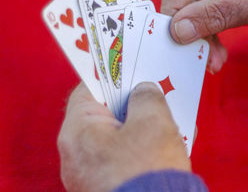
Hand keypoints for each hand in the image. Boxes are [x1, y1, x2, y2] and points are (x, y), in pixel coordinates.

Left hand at [57, 82, 189, 191]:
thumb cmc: (148, 172)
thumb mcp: (153, 121)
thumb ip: (147, 96)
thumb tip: (144, 92)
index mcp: (78, 132)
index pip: (89, 89)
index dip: (112, 75)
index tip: (131, 68)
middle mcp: (77, 154)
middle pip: (105, 113)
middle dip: (134, 103)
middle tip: (155, 94)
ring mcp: (91, 173)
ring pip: (118, 136)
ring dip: (143, 126)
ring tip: (169, 121)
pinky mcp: (108, 185)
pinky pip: (124, 156)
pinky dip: (143, 147)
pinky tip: (167, 144)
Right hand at [161, 0, 247, 72]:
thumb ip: (217, 13)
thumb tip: (178, 30)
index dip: (175, 9)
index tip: (178, 38)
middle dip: (188, 27)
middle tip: (198, 54)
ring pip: (190, 8)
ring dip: (199, 37)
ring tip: (213, 59)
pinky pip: (202, 15)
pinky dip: (207, 36)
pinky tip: (215, 52)